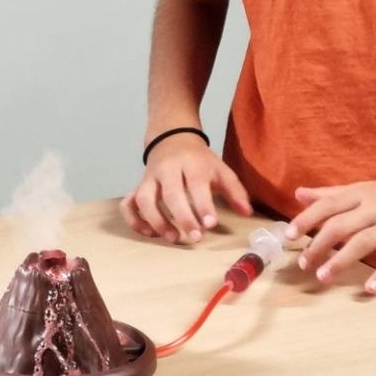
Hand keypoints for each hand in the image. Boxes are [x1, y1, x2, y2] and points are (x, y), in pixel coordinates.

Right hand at [119, 135, 252, 243]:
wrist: (172, 137)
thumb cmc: (199, 160)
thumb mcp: (220, 169)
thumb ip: (234, 190)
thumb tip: (247, 213)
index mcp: (191, 163)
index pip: (196, 183)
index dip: (203, 204)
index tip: (210, 224)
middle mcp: (167, 169)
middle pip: (170, 193)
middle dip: (182, 217)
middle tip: (195, 237)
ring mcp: (149, 178)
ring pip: (144, 198)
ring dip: (156, 221)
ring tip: (172, 238)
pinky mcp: (138, 186)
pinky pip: (128, 203)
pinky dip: (134, 220)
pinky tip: (149, 233)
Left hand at [285, 175, 375, 293]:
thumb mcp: (362, 189)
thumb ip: (330, 194)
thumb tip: (298, 194)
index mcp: (360, 194)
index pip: (327, 205)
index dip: (306, 219)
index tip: (288, 235)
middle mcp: (375, 209)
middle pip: (341, 226)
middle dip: (319, 245)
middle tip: (303, 263)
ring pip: (363, 243)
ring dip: (341, 261)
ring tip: (322, 277)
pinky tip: (367, 289)